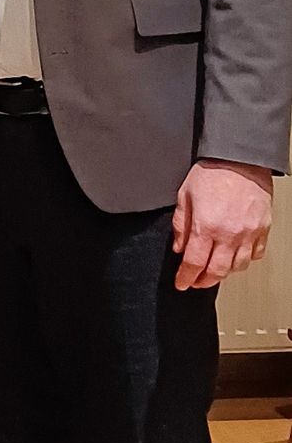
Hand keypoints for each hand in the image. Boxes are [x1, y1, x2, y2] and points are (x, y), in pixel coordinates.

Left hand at [172, 158, 272, 288]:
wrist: (240, 159)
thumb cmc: (212, 171)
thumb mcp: (184, 195)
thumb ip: (180, 224)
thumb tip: (179, 246)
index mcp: (206, 226)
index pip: (194, 263)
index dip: (186, 277)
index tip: (182, 283)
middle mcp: (229, 234)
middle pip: (217, 271)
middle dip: (204, 281)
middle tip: (196, 282)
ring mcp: (249, 233)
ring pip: (237, 267)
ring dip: (224, 272)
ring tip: (214, 270)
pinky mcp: (263, 229)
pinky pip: (256, 254)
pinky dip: (244, 260)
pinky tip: (235, 257)